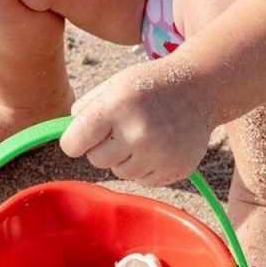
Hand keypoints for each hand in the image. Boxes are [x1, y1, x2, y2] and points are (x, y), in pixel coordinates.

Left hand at [59, 57, 212, 186]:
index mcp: (116, 107)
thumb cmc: (147, 86)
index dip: (74, 141)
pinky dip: (146, 167)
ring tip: (142, 136)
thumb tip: (66, 136)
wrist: (200, 87)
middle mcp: (138, 132)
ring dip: (125, 159)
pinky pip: (143, 180)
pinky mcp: (175, 168)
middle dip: (102, 148)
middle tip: (120, 131)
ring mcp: (159, 153)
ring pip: (120, 173)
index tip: (80, 138)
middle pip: (96, 160)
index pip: (73, 144)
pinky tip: (158, 146)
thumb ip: (85, 109)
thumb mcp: (113, 85)